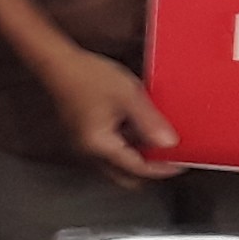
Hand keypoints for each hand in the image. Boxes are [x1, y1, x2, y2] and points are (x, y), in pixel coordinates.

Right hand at [38, 46, 183, 180]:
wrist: (59, 63)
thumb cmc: (87, 76)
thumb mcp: (128, 96)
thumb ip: (150, 122)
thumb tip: (168, 143)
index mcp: (100, 146)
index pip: (138, 169)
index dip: (162, 168)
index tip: (179, 163)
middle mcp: (89, 152)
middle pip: (125, 175)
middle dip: (148, 169)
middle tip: (167, 156)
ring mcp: (84, 145)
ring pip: (117, 164)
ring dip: (136, 155)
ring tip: (154, 138)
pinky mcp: (83, 135)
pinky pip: (108, 149)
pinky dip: (125, 144)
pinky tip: (135, 126)